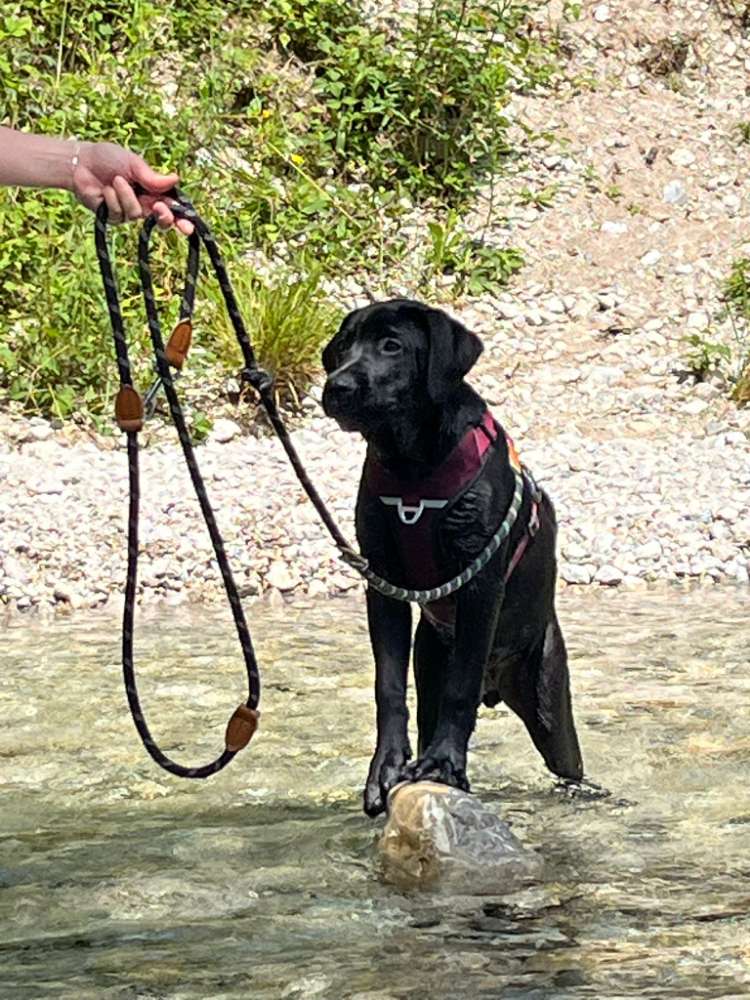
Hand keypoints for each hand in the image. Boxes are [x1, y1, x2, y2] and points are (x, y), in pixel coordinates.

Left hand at [72, 141, 193, 233]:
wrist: (80, 164)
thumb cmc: (108, 159)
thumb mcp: (133, 164)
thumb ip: (153, 177)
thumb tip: (176, 179)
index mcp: (153, 191)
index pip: (172, 208)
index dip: (182, 219)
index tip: (188, 227)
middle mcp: (144, 204)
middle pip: (161, 221)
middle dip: (163, 217)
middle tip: (158, 207)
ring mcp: (128, 213)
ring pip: (137, 214)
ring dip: (126, 195)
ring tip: (115, 180)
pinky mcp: (113, 218)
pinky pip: (119, 214)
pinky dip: (113, 199)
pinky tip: (105, 190)